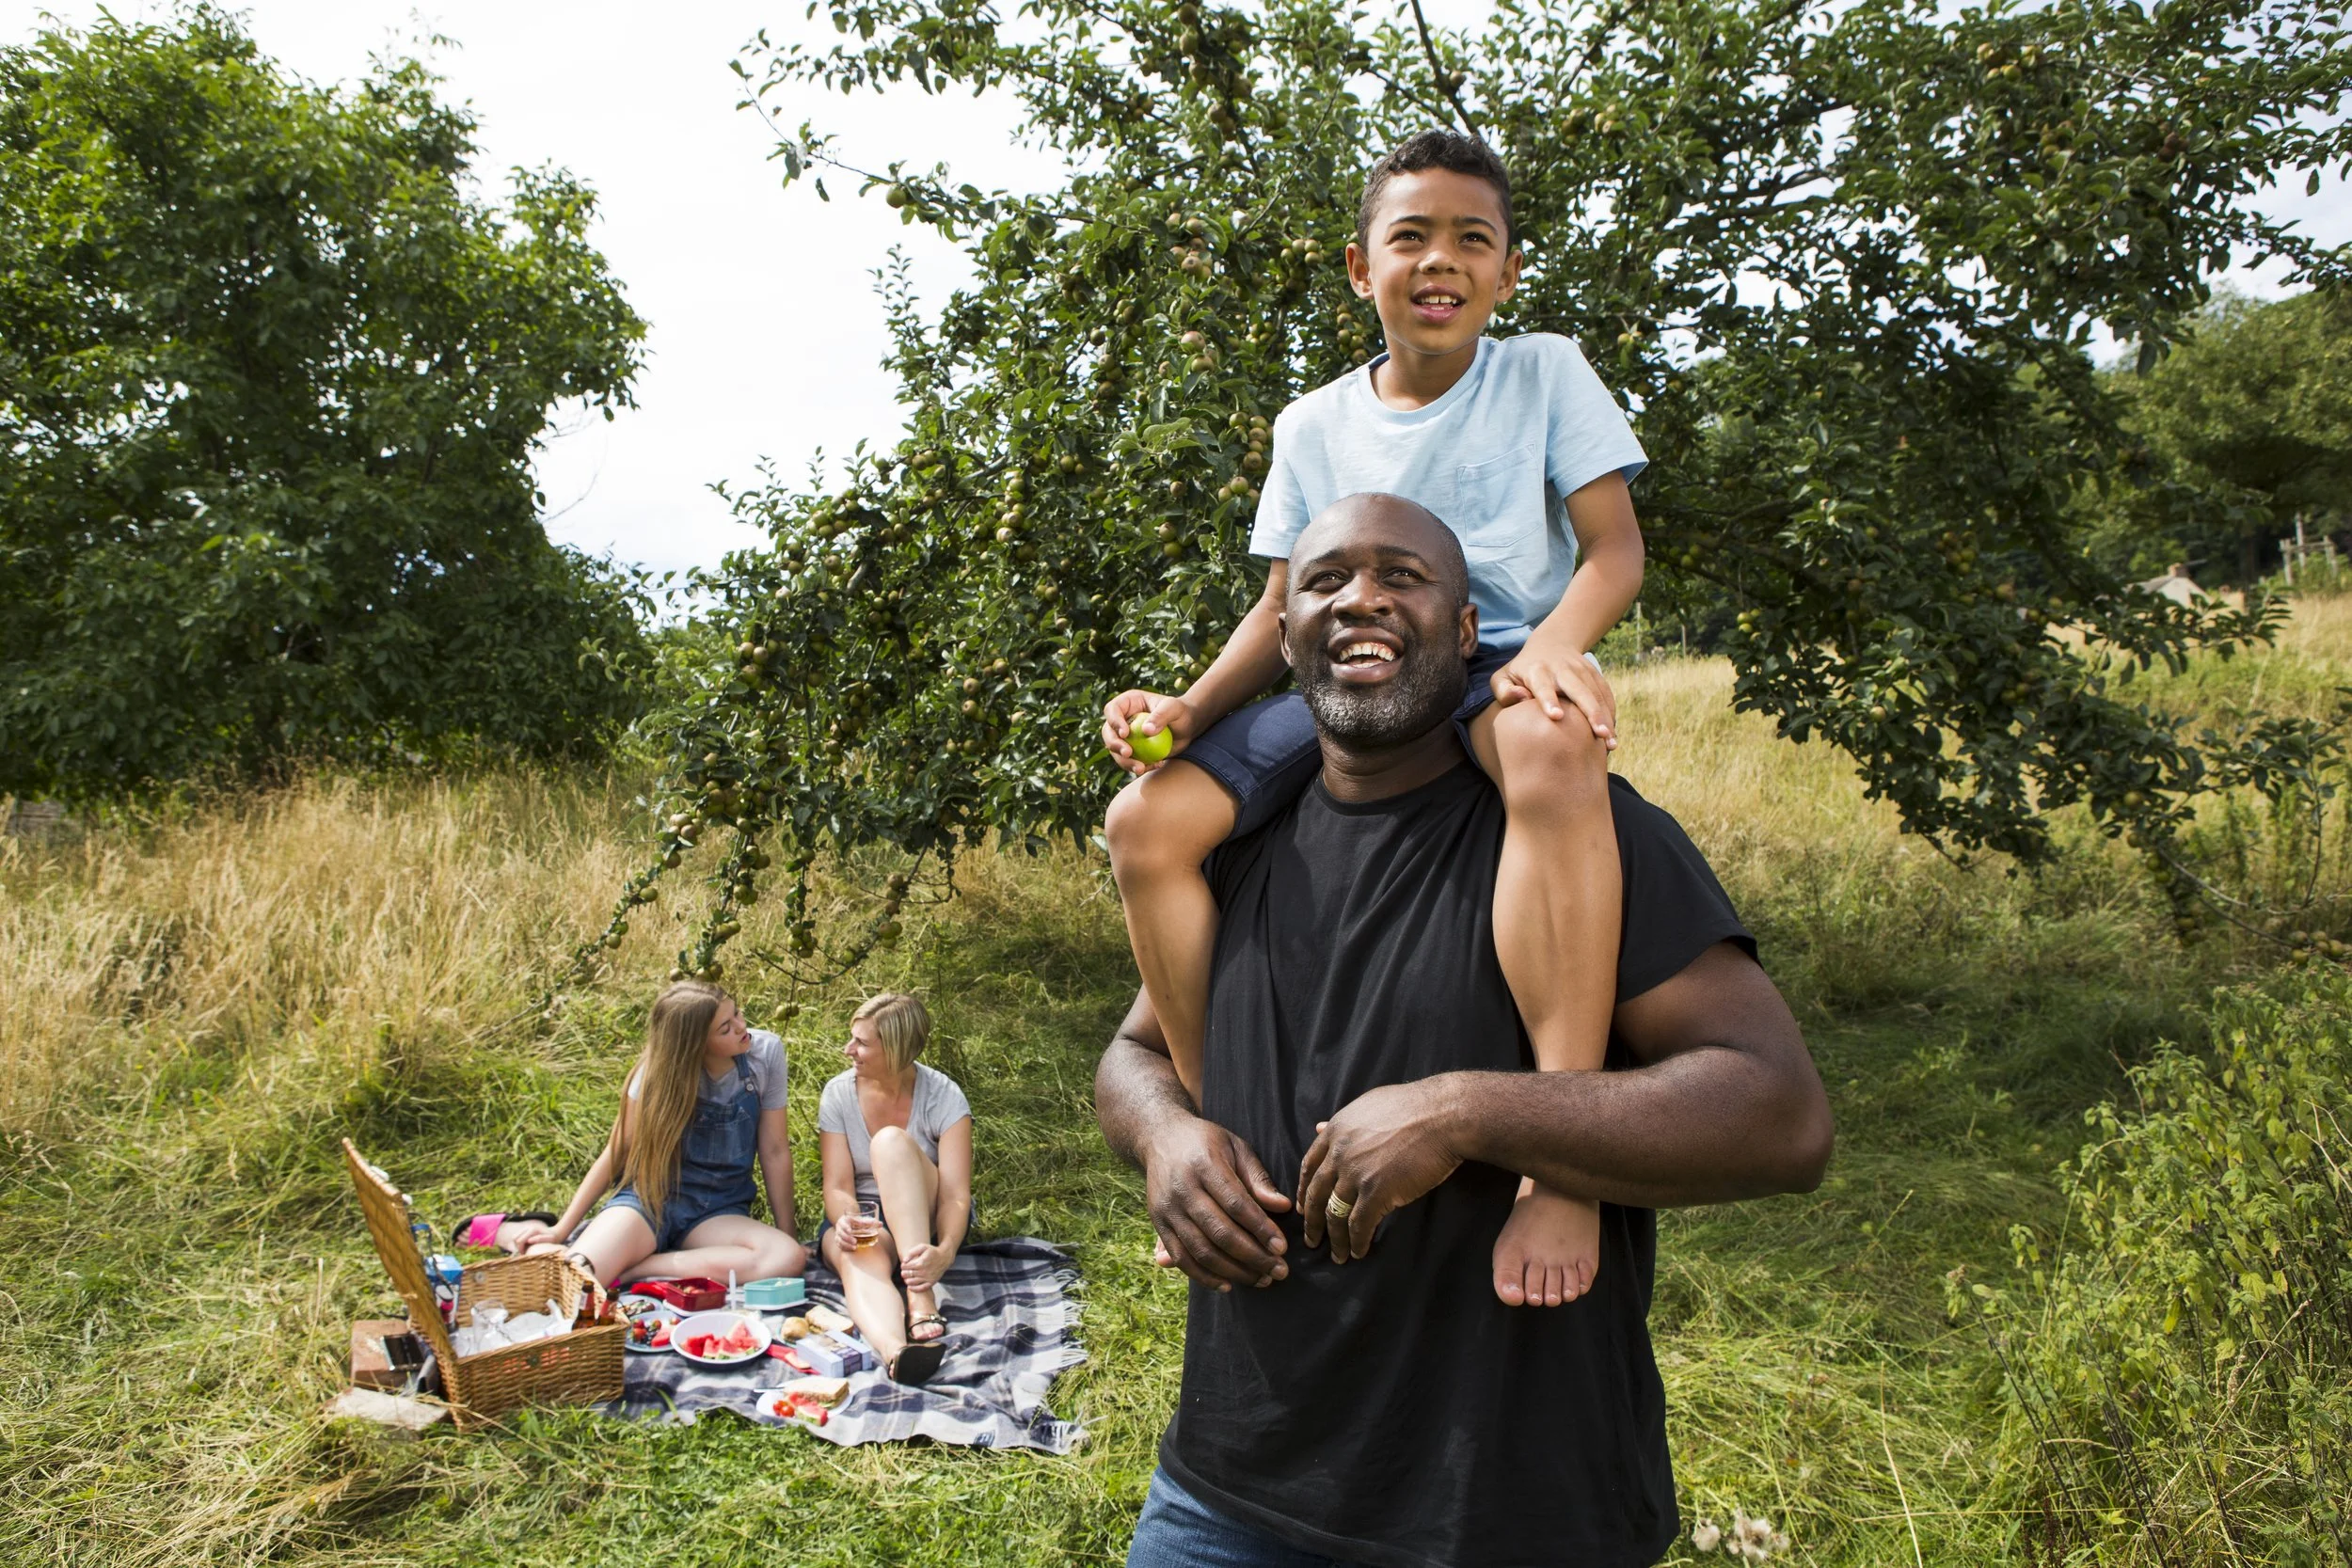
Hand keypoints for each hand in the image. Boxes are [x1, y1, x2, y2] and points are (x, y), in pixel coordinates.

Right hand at [503, 1221, 560, 1253]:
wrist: (554, 1233)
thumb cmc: (553, 1238)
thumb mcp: (550, 1239)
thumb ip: (540, 1239)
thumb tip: (529, 1240)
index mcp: (533, 1230)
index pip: (519, 1241)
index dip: (520, 1249)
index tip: (525, 1254)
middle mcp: (528, 1227)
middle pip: (515, 1238)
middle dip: (518, 1247)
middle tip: (524, 1252)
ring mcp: (526, 1228)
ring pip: (514, 1237)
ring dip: (518, 1245)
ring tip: (525, 1249)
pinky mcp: (525, 1230)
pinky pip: (517, 1237)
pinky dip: (519, 1243)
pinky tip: (526, 1246)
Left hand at [900, 1242, 950, 1289]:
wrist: (944, 1258)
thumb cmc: (932, 1251)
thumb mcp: (923, 1247)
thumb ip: (912, 1252)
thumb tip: (904, 1261)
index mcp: (920, 1262)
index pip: (906, 1267)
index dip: (903, 1266)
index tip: (904, 1265)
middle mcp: (923, 1271)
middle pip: (907, 1274)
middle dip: (904, 1273)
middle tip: (904, 1271)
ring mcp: (927, 1278)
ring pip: (912, 1282)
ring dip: (906, 1280)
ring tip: (907, 1277)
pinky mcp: (931, 1282)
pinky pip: (921, 1289)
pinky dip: (914, 1289)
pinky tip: (910, 1286)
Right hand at [1102, 689, 1197, 774]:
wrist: (1188, 727)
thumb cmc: (1181, 712)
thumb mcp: (1174, 709)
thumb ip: (1161, 716)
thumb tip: (1145, 731)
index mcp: (1127, 703)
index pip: (1112, 710)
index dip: (1114, 722)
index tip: (1126, 734)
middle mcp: (1122, 719)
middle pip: (1108, 732)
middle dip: (1115, 745)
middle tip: (1128, 754)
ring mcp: (1126, 737)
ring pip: (1116, 751)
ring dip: (1125, 762)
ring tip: (1141, 768)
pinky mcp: (1134, 751)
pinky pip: (1129, 761)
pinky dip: (1139, 766)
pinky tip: (1155, 766)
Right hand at [1142, 1115, 1293, 1290]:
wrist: (1158, 1138)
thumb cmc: (1206, 1142)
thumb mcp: (1236, 1147)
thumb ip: (1258, 1178)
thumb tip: (1282, 1207)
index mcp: (1204, 1164)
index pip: (1236, 1203)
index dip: (1260, 1228)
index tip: (1282, 1247)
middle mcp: (1182, 1189)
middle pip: (1219, 1232)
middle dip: (1253, 1257)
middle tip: (1279, 1271)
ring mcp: (1167, 1209)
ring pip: (1201, 1250)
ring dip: (1234, 1271)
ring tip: (1261, 1280)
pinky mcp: (1158, 1224)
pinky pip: (1181, 1258)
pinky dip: (1204, 1276)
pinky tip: (1228, 1284)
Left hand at [1298, 1079, 1464, 1263]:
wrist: (1441, 1116)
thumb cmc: (1413, 1107)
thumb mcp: (1367, 1106)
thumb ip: (1341, 1122)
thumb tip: (1319, 1128)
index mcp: (1336, 1132)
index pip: (1308, 1166)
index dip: (1303, 1190)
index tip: (1303, 1207)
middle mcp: (1339, 1154)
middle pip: (1316, 1194)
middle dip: (1312, 1221)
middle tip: (1312, 1239)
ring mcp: (1355, 1175)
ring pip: (1334, 1214)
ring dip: (1334, 1239)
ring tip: (1337, 1255)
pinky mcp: (1376, 1193)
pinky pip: (1359, 1225)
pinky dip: (1357, 1242)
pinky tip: (1358, 1251)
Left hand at [1490, 642, 1616, 748]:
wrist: (1551, 643)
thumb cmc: (1522, 670)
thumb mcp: (1504, 676)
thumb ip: (1504, 691)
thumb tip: (1520, 698)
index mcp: (1537, 670)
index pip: (1543, 686)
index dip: (1549, 700)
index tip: (1556, 716)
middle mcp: (1562, 669)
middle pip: (1579, 690)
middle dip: (1591, 712)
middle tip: (1600, 734)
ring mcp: (1581, 670)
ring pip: (1596, 694)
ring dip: (1606, 718)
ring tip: (1610, 743)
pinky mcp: (1595, 674)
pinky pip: (1606, 694)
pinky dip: (1611, 714)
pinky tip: (1612, 735)